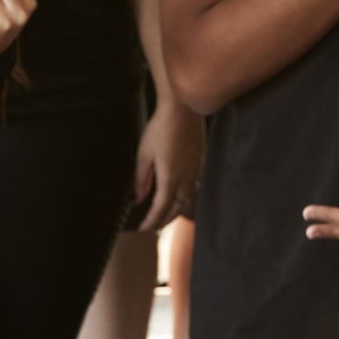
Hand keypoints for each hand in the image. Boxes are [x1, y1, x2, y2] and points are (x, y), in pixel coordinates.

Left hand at [132, 99, 204, 232]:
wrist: (183, 109)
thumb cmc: (162, 128)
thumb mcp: (143, 155)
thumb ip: (141, 180)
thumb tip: (138, 197)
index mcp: (170, 178)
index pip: (160, 209)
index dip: (151, 221)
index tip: (143, 228)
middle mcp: (186, 178)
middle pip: (176, 208)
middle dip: (164, 220)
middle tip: (152, 226)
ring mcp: (196, 171)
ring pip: (186, 199)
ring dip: (175, 209)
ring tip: (165, 215)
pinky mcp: (200, 163)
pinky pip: (193, 187)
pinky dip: (183, 196)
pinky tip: (178, 194)